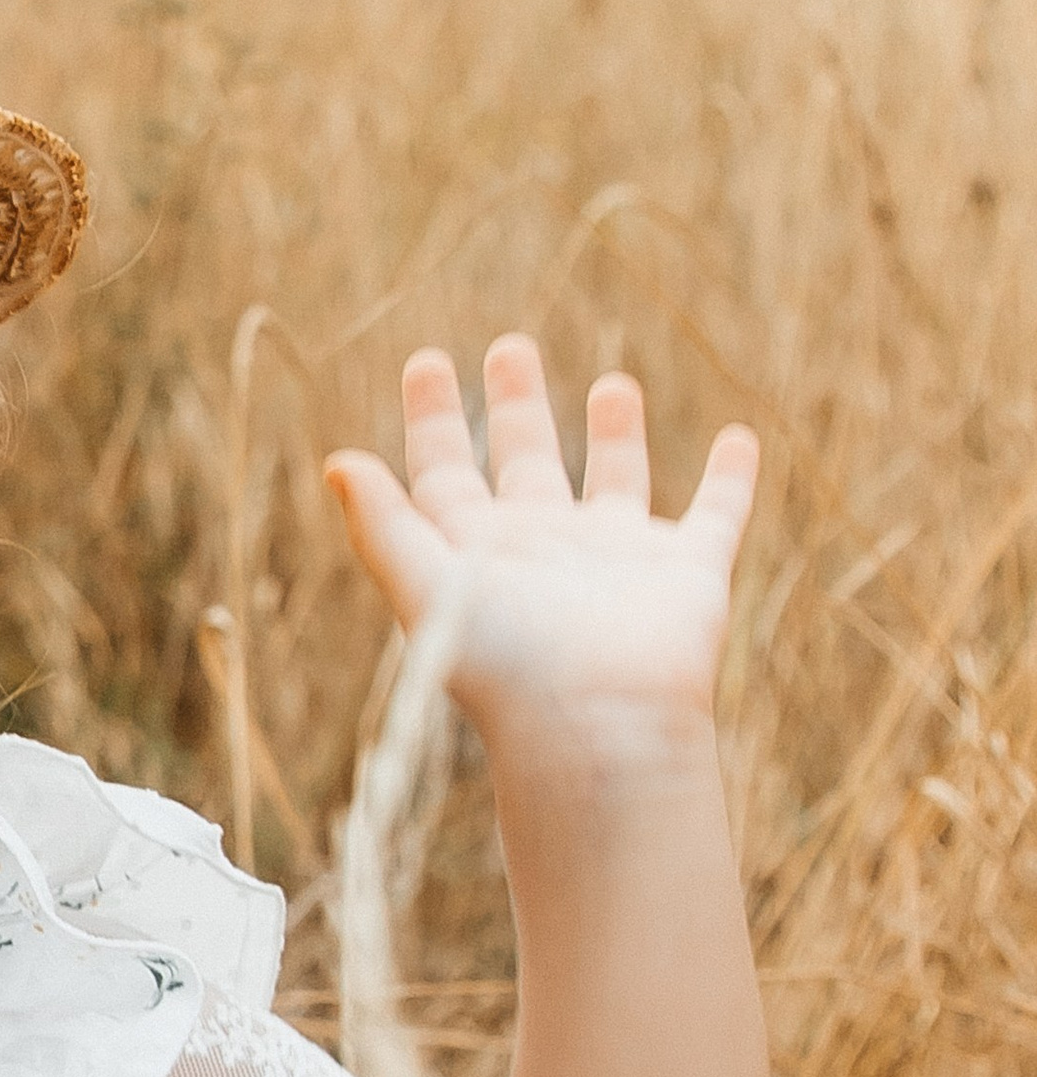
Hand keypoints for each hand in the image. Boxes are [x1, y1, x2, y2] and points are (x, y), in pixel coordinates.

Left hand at [325, 337, 758, 761]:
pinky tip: (739, 440)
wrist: (597, 728)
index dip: (434, 420)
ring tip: (613, 385)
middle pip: (526, 463)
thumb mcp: (428, 590)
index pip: (445, 475)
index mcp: (479, 555)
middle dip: (518, 406)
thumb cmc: (505, 668)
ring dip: (617, 435)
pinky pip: (717, 514)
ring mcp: (620, 563)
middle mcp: (546, 553)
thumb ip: (383, 527)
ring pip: (618, 482)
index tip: (426, 363)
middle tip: (510, 348)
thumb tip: (337, 463)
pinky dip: (730, 479)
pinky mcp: (688, 574)